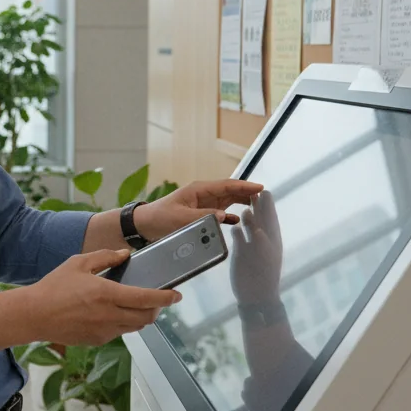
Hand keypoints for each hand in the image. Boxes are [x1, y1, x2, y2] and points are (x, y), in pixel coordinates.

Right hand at [26, 249, 181, 345]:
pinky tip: (115, 312)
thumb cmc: (54, 287)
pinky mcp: (97, 340)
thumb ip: (105, 257)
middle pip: (146, 317)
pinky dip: (124, 323)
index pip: (146, 298)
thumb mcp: (79, 263)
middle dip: (157, 309)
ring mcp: (104, 331)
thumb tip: (126, 254)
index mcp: (107, 294)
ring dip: (142, 317)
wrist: (34, 315)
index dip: (166, 298)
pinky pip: (119, 332)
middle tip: (158, 299)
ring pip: (135, 327)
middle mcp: (109, 316)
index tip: (177, 295)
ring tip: (138, 305)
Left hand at [133, 179, 263, 242]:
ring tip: (257, 206)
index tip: (260, 188)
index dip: (244, 186)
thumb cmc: (160, 218)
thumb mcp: (181, 218)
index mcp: (199, 190)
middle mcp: (203, 194)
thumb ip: (203, 216)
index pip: (227, 186)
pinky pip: (220, 212)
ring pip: (227, 200)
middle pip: (230, 191)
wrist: (145, 224)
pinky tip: (238, 220)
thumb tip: (224, 216)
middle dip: (247, 192)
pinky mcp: (200, 213)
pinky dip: (230, 215)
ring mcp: (203, 203)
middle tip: (265, 197)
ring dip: (241, 202)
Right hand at [229, 191, 284, 304]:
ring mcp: (251, 246)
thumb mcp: (263, 256)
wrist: (256, 295)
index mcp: (271, 238)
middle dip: (258, 206)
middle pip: (260, 219)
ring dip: (248, 217)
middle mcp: (262, 240)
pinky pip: (239, 238)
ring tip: (245, 206)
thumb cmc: (263, 275)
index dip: (268, 205)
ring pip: (249, 228)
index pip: (270, 217)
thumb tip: (253, 221)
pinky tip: (234, 225)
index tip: (265, 191)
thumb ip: (259, 239)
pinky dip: (237, 231)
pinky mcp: (241, 253)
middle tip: (254, 192)